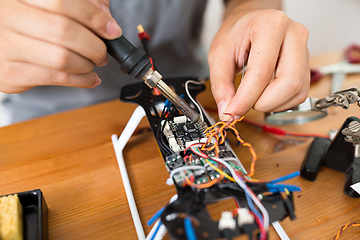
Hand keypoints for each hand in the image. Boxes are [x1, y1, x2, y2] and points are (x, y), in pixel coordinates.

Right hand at [0, 0, 120, 92]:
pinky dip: (82, 80)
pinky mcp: (11, 73)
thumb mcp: (49, 3)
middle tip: (102, 51)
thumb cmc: (27, 21)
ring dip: (88, 64)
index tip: (111, 29)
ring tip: (93, 62)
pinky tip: (89, 77)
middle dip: (94, 45)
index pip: (61, 2)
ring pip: (62, 58)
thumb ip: (80, 2)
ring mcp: (6, 46)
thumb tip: (104, 17)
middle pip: (64, 30)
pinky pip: (57, 78)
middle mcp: (7, 16)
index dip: (93, 17)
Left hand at [208, 9, 309, 119]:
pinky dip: (281, 103)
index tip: (231, 113)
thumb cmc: (237, 32)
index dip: (245, 99)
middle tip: (243, 103)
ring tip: (253, 96)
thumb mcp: (219, 54)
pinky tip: (266, 95)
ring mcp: (305, 50)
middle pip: (288, 83)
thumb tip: (227, 111)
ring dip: (272, 104)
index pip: (262, 72)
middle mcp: (294, 35)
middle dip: (263, 103)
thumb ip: (221, 84)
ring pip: (297, 91)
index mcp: (271, 25)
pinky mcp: (306, 65)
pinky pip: (300, 94)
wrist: (251, 22)